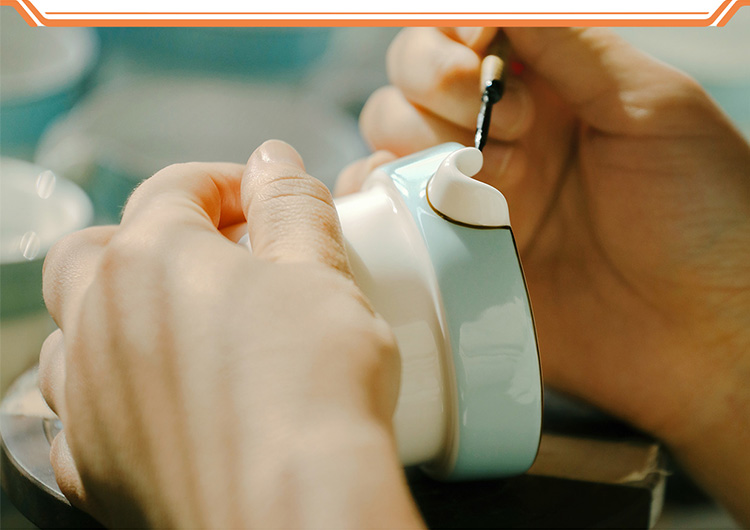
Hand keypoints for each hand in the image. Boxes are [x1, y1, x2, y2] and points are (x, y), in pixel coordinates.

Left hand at [39, 140, 423, 528]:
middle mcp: (100, 320)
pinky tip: (157, 402)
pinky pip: (78, 414)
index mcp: (153, 259)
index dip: (228, 183)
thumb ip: (292, 205)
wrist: (294, 511)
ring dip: (117, 313)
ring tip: (182, 328)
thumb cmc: (313, 388)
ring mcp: (88, 398)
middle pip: (98, 250)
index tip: (265, 201)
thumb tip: (273, 161)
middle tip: (214, 258)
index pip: (177, 188)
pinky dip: (110, 393)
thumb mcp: (322, 273)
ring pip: (73, 330)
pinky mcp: (94, 466)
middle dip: (150, 238)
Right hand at [349, 28, 749, 522]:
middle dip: (440, 86)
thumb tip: (501, 7)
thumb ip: (574, 46)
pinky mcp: (448, 252)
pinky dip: (374, 195)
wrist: (702, 331)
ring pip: (387, 133)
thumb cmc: (706, 215)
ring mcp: (469, 194)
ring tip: (492, 182)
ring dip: (417, 140)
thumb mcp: (653, 108)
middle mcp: (500, 135)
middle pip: (413, 77)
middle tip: (512, 126)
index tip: (478, 50)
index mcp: (551, 89)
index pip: (467, 33)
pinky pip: (379, 208)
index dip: (455, 34)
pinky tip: (414, 205)